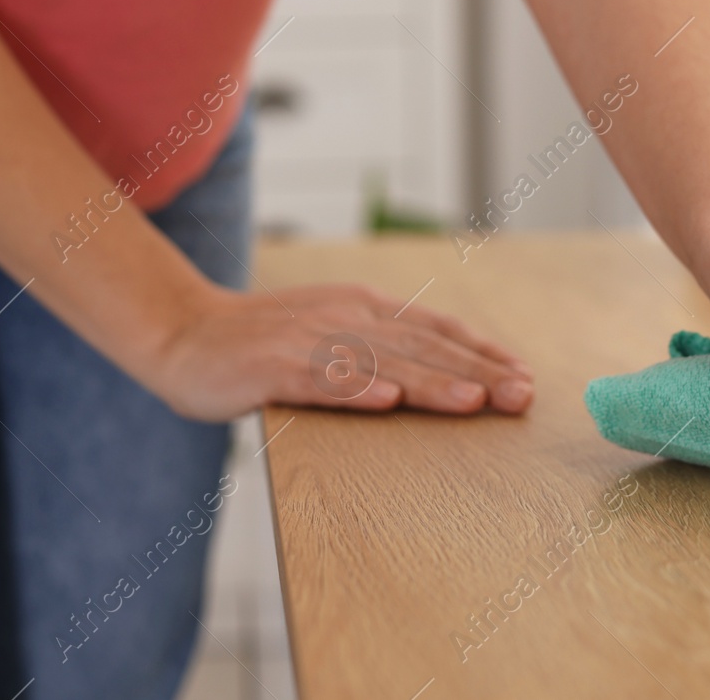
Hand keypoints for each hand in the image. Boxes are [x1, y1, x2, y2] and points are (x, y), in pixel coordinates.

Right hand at [141, 283, 533, 421]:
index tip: (524, 375)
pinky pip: (318, 380)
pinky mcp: (272, 367)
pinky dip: (353, 390)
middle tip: (521, 395)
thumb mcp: (335, 333)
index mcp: (364, 308)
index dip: (482, 351)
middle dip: (477, 372)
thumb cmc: (267, 343)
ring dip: (429, 382)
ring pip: (381, 364)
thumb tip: (448, 370)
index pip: (435, 328)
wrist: (185, 333)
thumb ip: (383, 347)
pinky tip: (384, 402)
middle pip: (421, 346)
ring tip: (473, 401)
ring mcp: (309, 341)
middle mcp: (344, 318)